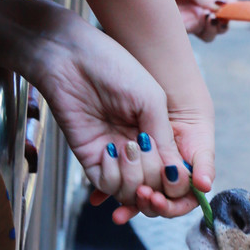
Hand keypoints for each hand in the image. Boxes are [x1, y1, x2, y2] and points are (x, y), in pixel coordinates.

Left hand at [42, 28, 202, 222]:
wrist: (71, 58)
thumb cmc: (115, 68)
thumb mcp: (151, 100)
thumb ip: (166, 137)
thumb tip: (179, 173)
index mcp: (158, 133)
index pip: (174, 171)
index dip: (178, 181)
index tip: (176, 174)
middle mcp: (138, 149)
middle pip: (155, 186)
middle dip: (153, 175)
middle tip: (143, 148)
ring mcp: (114, 156)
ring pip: (131, 191)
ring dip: (134, 176)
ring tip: (127, 148)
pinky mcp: (90, 159)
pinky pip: (107, 184)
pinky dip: (112, 175)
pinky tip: (109, 151)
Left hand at [160, 0, 234, 41]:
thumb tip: (217, 8)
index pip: (228, 4)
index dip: (237, 9)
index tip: (237, 12)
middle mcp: (202, 9)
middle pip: (223, 23)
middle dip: (225, 23)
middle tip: (218, 16)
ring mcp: (192, 20)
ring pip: (211, 34)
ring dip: (214, 30)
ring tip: (208, 18)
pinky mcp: (180, 30)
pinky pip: (194, 38)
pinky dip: (201, 34)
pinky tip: (197, 23)